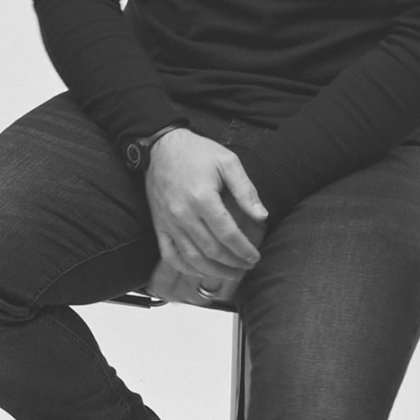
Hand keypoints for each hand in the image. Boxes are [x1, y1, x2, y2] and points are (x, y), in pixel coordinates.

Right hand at [144, 129, 269, 300]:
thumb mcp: (227, 162)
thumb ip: (245, 190)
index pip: (228, 234)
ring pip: (192, 258)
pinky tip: (200, 271)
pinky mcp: (159, 225)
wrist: (162, 146)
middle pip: (212, 250)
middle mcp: (183, 213)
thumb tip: (261, 215)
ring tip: (229, 273)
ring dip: (213, 271)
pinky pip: (170, 254)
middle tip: (246, 266)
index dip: (244, 250)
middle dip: (233, 263)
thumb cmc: (195, 152)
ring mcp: (169, 222)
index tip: (254, 257)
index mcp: (202, 198)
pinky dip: (185, 268)